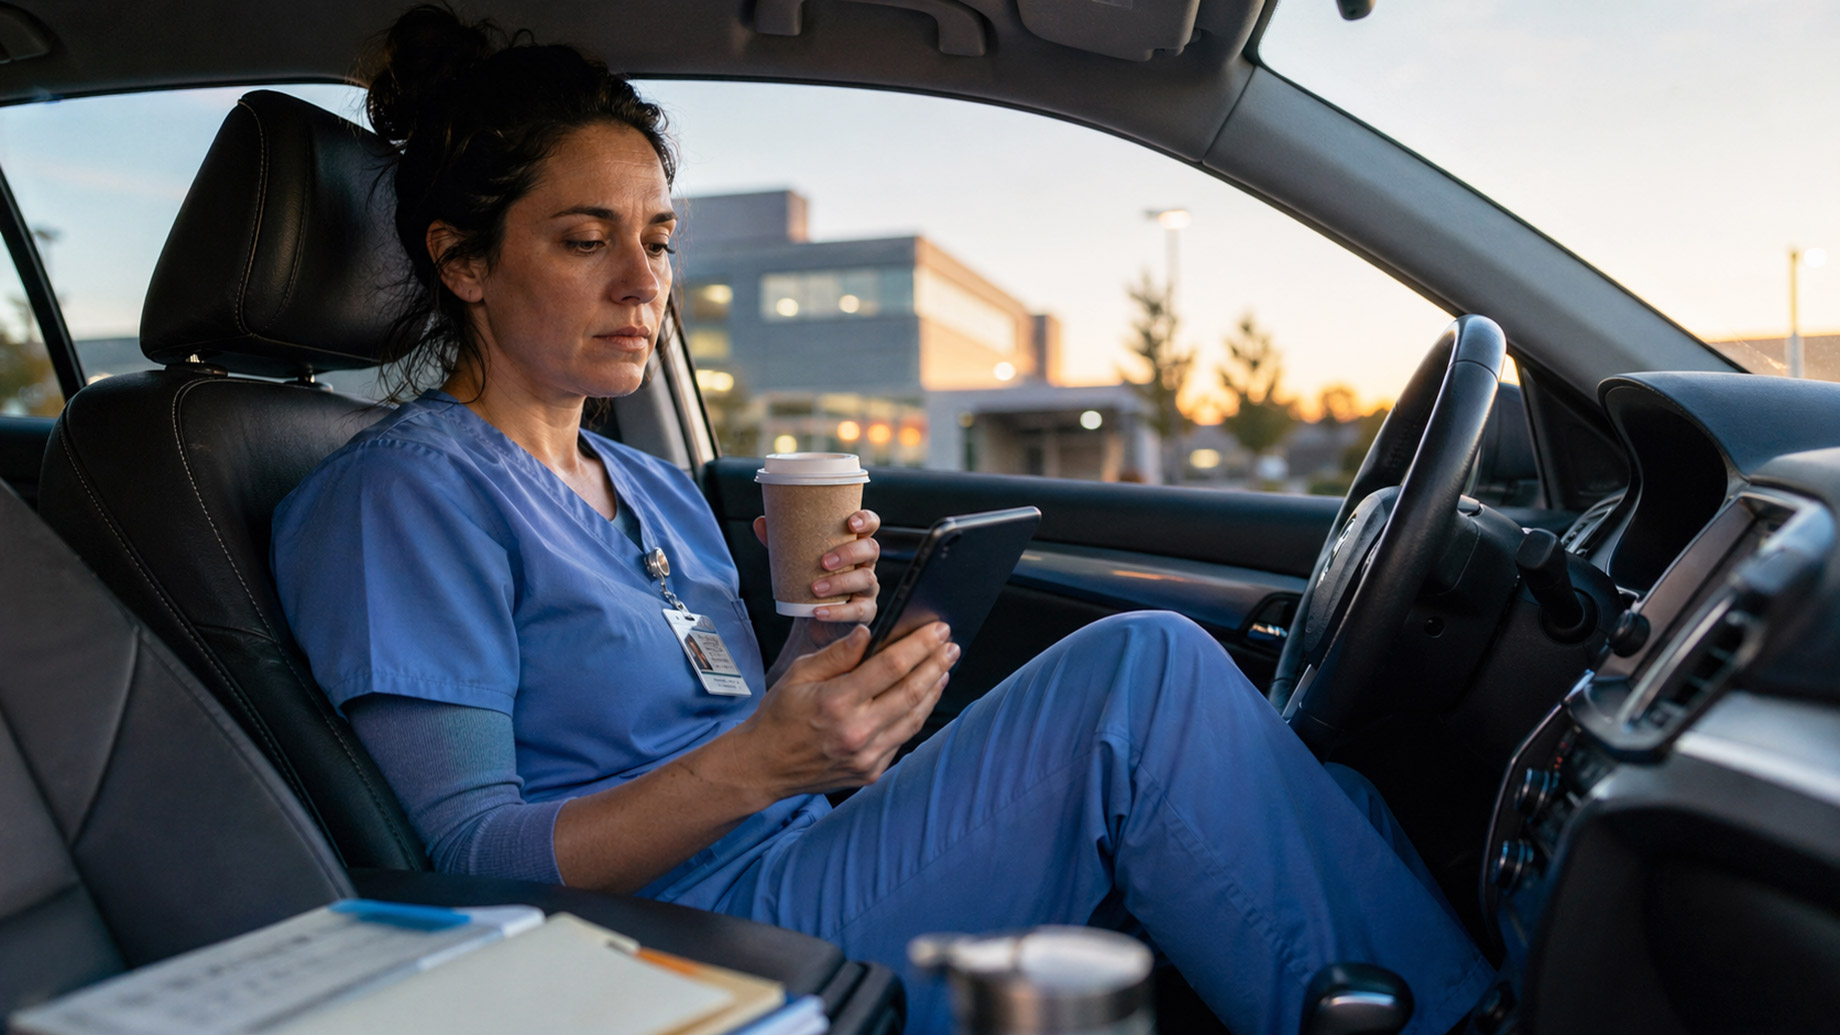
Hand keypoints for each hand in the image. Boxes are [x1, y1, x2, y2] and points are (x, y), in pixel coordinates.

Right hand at [734, 621, 956, 797]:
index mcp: (837, 702)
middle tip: (951, 646)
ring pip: (914, 719)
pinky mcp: (870, 772)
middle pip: (911, 692)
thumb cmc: (780, 715)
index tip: (938, 630)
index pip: (891, 667)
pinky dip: (916, 715)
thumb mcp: (800, 674)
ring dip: (933, 690)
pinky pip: (902, 739)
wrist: (764, 766)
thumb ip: (838, 654)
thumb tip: (870, 633)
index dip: (919, 646)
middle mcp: (856, 732)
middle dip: (935, 664)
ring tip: (944, 668)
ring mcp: (866, 757)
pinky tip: (923, 698)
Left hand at [753, 509, 880, 624]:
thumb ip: (781, 542)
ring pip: (866, 580)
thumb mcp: (797, 561)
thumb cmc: (810, 581)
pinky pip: (857, 612)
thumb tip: (761, 522)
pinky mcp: (864, 612)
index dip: (866, 520)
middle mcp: (866, 564)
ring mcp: (868, 588)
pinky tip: (819, 612)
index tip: (851, 522)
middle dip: (849, 553)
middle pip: (871, 550)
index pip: (870, 525)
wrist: (811, 620)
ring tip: (815, 588)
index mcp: (853, 544)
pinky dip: (837, 612)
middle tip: (823, 562)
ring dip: (840, 583)